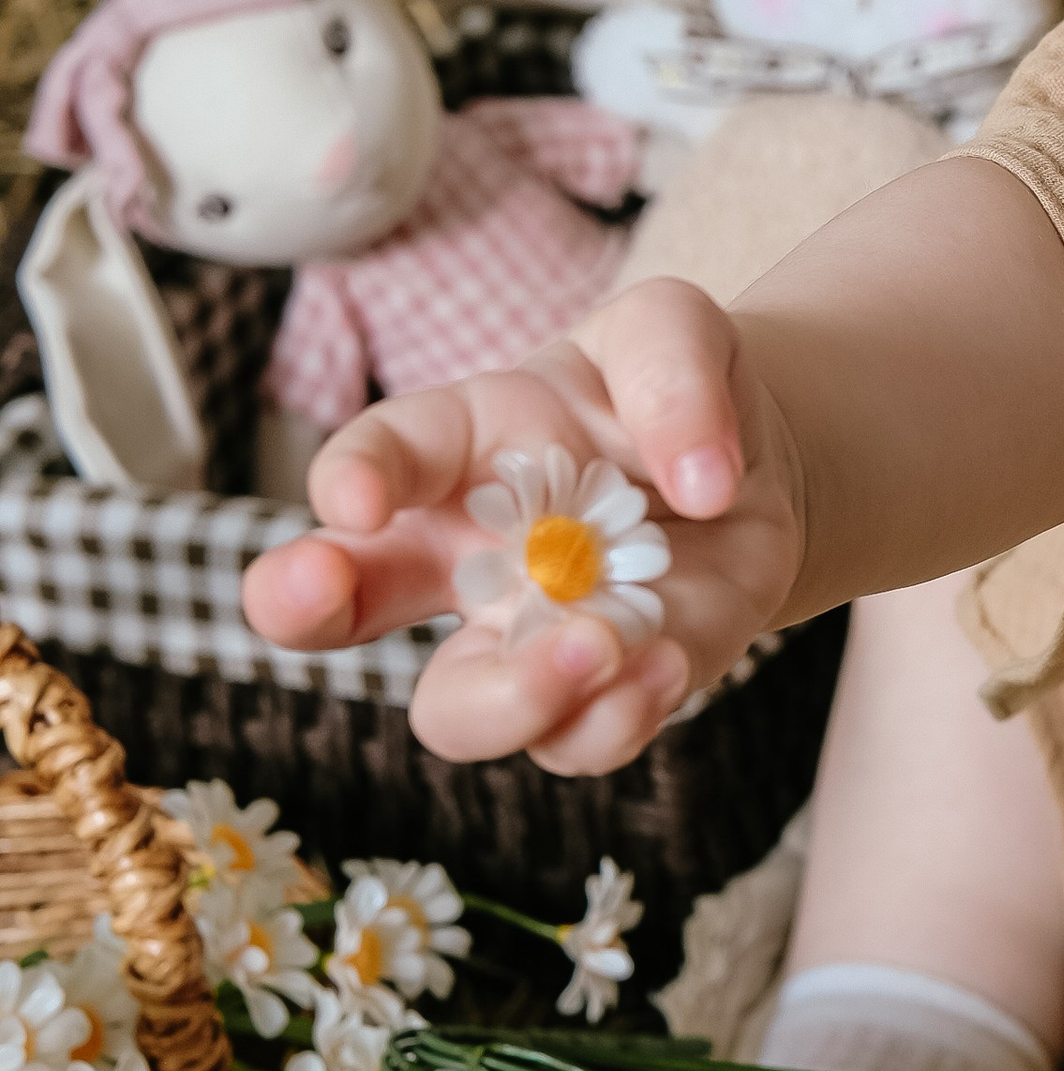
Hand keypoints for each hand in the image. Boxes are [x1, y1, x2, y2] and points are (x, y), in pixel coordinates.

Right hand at [239, 280, 807, 776]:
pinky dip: (615, 720)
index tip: (353, 498)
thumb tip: (699, 480)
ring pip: (461, 709)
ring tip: (599, 643)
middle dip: (302, 607)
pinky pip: (577, 740)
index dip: (348, 476)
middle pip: (341, 606)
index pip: (376, 456)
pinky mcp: (605, 687)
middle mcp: (463, 554)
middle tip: (321, 594)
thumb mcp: (677, 330)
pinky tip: (667, 664)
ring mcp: (525, 634)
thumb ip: (675, 374)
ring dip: (517, 694)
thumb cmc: (674, 385)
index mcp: (457, 446)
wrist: (754, 466)